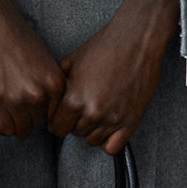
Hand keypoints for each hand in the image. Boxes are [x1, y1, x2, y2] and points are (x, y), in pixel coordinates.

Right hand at [0, 0, 65, 136]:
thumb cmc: (16, 35)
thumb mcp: (45, 60)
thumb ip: (48, 85)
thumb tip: (45, 107)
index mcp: (55, 83)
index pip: (55, 116)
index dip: (43, 114)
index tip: (36, 111)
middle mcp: (39, 94)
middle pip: (37, 124)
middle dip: (28, 118)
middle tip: (18, 107)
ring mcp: (16, 98)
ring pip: (21, 130)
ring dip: (15, 123)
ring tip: (8, 110)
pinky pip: (3, 128)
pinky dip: (2, 125)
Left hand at [52, 0, 179, 155]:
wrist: (136, 40)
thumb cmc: (104, 46)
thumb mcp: (71, 62)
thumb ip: (58, 86)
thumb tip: (50, 102)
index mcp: (73, 99)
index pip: (56, 127)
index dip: (58, 119)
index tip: (63, 113)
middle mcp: (92, 112)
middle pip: (74, 133)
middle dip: (74, 122)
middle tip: (82, 107)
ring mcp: (113, 119)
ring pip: (92, 140)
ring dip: (91, 129)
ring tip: (96, 112)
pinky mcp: (132, 121)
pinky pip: (113, 147)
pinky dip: (108, 140)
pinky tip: (108, 126)